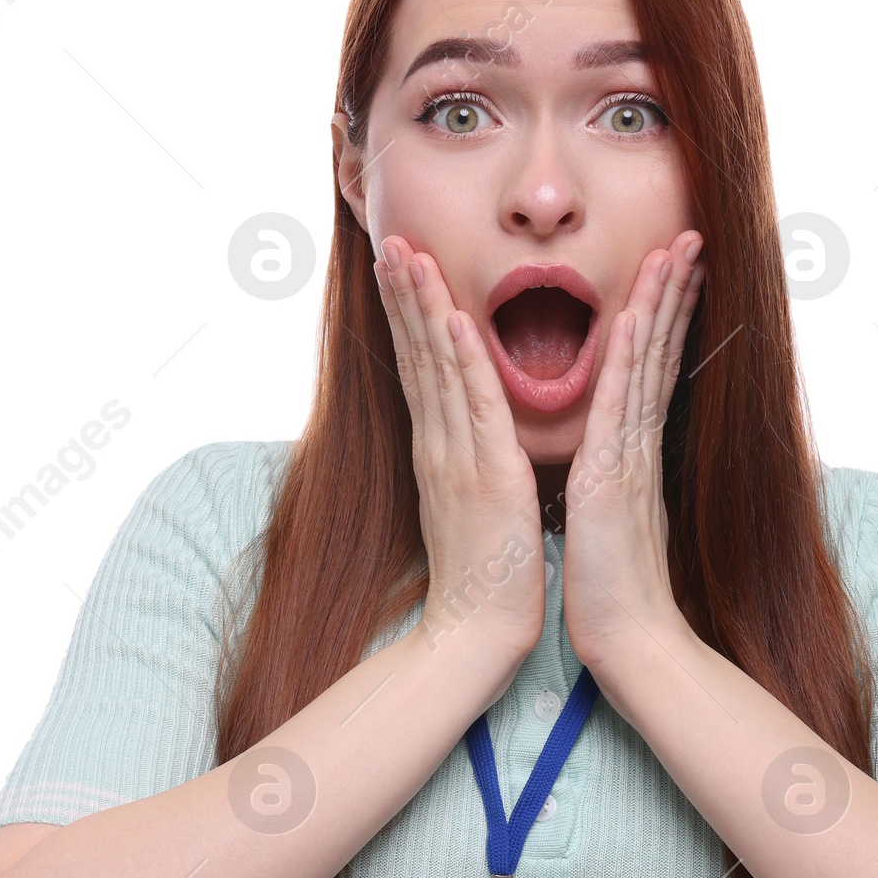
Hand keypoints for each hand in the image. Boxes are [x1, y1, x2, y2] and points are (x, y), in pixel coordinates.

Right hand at [373, 235, 546, 666]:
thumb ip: (468, 473)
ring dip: (423, 308)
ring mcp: (458, 460)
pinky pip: (474, 407)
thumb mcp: (473, 513)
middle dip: (403, 297)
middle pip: (416, 358)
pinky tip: (454, 317)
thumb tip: (468, 450)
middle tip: (388, 241)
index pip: (420, 372)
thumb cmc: (484, 582)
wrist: (478, 636)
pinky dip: (462, 359)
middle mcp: (439, 449)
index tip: (399, 271)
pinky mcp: (488, 477)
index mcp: (440, 455)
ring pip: (436, 369)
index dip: (408, 319)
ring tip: (407, 255)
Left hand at [561, 230, 705, 674]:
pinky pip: (623, 404)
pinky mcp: (614, 476)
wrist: (630, 641)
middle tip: (690, 236)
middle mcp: (638, 445)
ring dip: (660, 302)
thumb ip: (612, 484)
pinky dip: (630, 357)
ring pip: (649, 363)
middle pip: (660, 351)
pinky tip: (636, 314)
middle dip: (674, 291)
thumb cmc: (612, 589)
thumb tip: (608, 465)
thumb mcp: (608, 519)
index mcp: (630, 453)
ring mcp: (631, 456)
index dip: (662, 317)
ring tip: (677, 248)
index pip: (650, 369)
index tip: (672, 271)